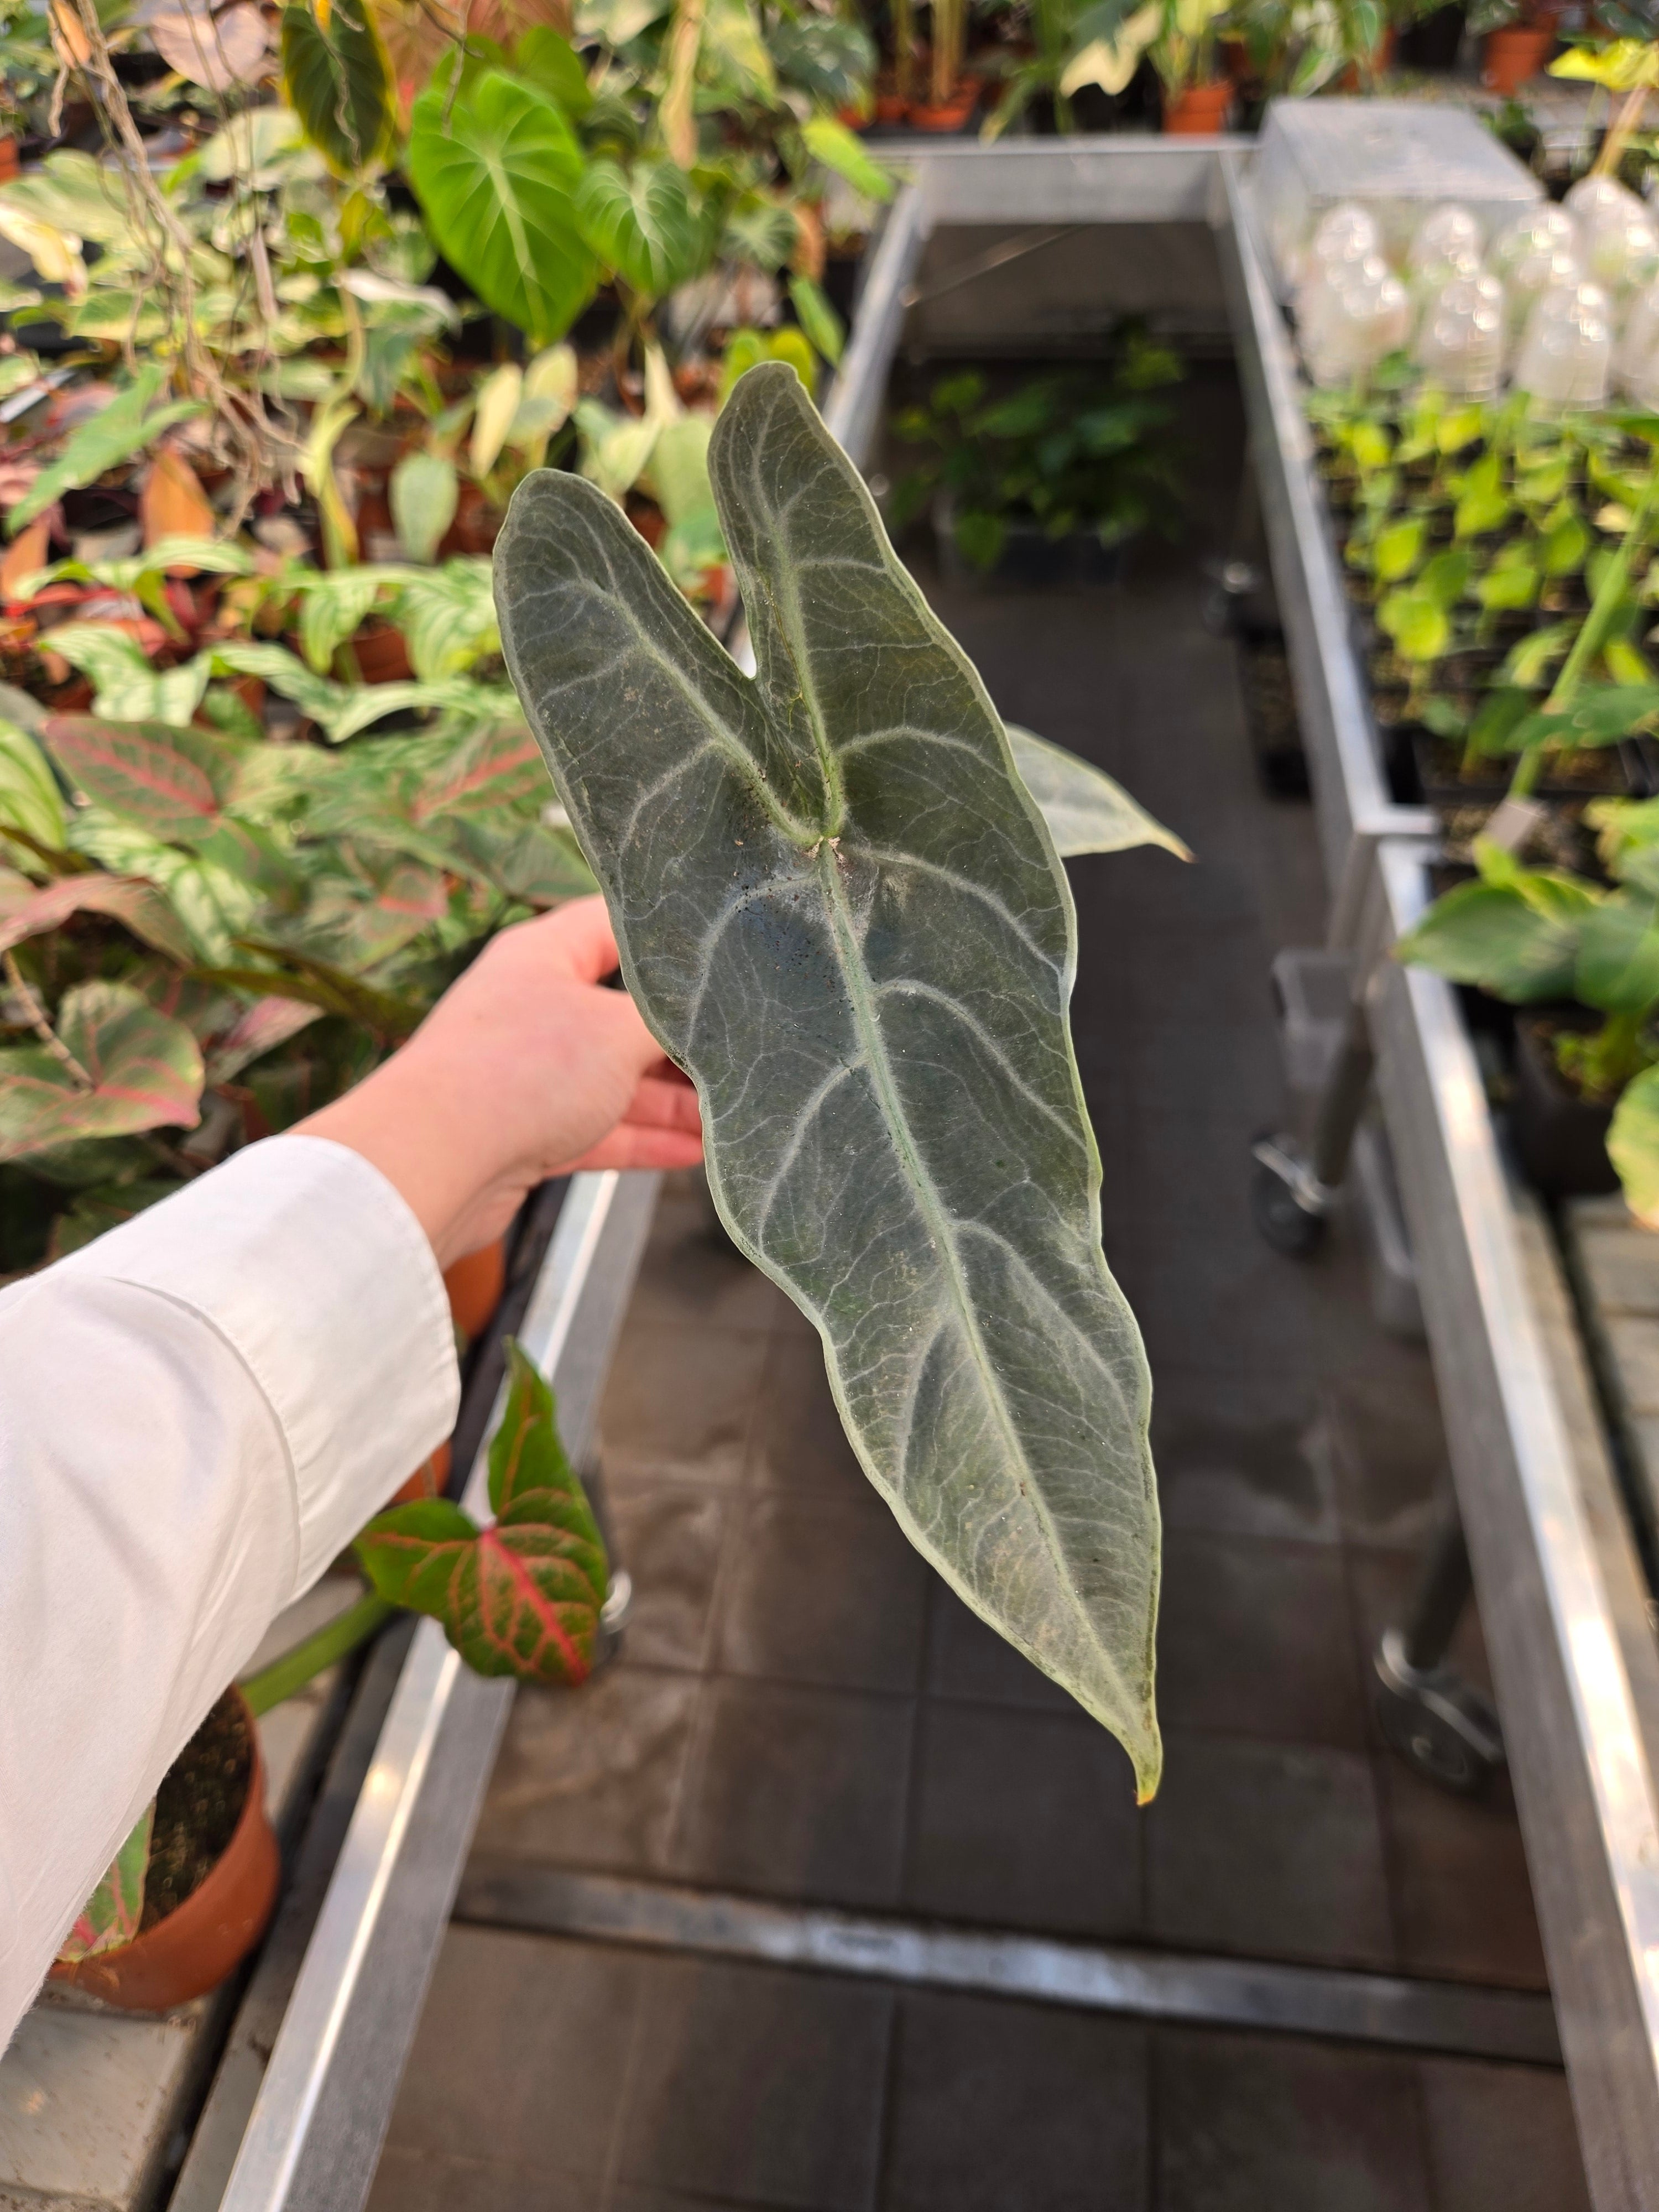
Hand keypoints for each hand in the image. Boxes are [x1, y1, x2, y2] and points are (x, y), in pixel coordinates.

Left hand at [296, 897, 702, 1266]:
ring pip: (617, 1078)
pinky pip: (602, 1129)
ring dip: (676, 1098)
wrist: (432, 1164)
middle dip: (686, 1039)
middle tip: (749, 1052)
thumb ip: (671, 1022)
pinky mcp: (528, 1132)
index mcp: (545, 955)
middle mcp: (535, 1007)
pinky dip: (647, 1138)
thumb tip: (712, 1019)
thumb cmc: (519, 1073)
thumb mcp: (617, 1031)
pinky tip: (698, 1151)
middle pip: (626, 1012)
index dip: (674, 937)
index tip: (732, 953)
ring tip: (737, 1112)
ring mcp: (531, 1072)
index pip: (619, 925)